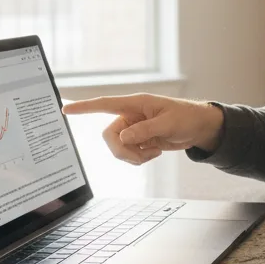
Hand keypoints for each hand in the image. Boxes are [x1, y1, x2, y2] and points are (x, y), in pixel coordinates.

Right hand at [61, 94, 223, 164]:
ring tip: (153, 153)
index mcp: (135, 104)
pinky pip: (128, 154)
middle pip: (109, 136)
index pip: (105, 104)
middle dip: (122, 150)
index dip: (85, 107)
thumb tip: (124, 137)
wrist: (199, 128)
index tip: (65, 110)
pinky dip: (139, 158)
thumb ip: (146, 130)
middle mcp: (130, 116)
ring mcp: (134, 130)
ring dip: (133, 156)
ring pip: (117, 148)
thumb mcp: (169, 123)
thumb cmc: (187, 117)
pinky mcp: (139, 141)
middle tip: (141, 155)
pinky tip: (154, 153)